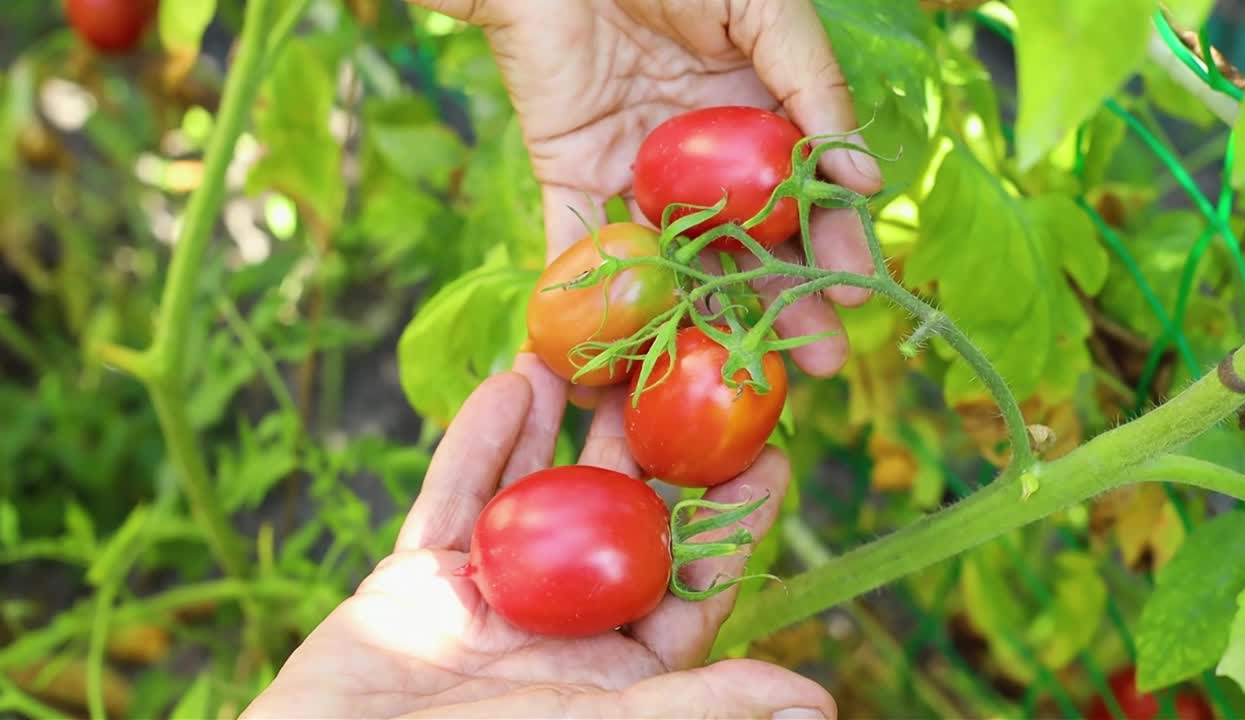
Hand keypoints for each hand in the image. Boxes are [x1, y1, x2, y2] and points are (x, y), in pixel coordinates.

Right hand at [242, 372, 835, 718]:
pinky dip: (480, 441)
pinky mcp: (422, 577)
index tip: (768, 452)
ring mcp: (491, 593)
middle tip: (677, 369)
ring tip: (587, 349)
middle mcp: (562, 622)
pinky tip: (511, 383)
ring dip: (559, 422)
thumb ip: (703, 705)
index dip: (731, 519)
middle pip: (615, 517)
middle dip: (644, 444)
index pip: (691, 581)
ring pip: (535, 490)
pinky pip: (456, 496)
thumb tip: (819, 705)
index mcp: (619, 668)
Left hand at [414, 0, 881, 378]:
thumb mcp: (764, 12)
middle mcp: (704, 157)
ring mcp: (639, 170)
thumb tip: (865, 180)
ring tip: (735, 367)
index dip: (831, 245)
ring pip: (678, 256)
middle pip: (749, 244)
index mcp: (757, 115)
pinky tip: (611, 349)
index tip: (853, 294)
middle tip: (815, 364)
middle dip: (784, 302)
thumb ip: (813, 87)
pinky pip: (580, 237)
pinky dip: (586, 290)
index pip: (804, 196)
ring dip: (705, 314)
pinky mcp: (571, 168)